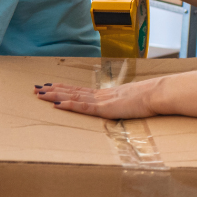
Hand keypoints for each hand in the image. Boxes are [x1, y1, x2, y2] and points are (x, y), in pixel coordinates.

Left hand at [34, 78, 160, 119]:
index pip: (81, 91)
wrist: (159, 94)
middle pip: (72, 92)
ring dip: (55, 96)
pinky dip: (69, 105)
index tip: (51, 86)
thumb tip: (124, 109)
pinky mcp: (105, 108)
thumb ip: (125, 106)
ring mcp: (102, 101)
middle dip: (53, 90)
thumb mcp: (135, 104)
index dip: (65, 89)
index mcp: (107, 95)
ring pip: (73, 97)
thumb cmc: (151, 99)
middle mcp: (101, 95)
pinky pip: (83, 107)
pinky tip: (57, 104)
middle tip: (37, 88)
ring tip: (40, 94)